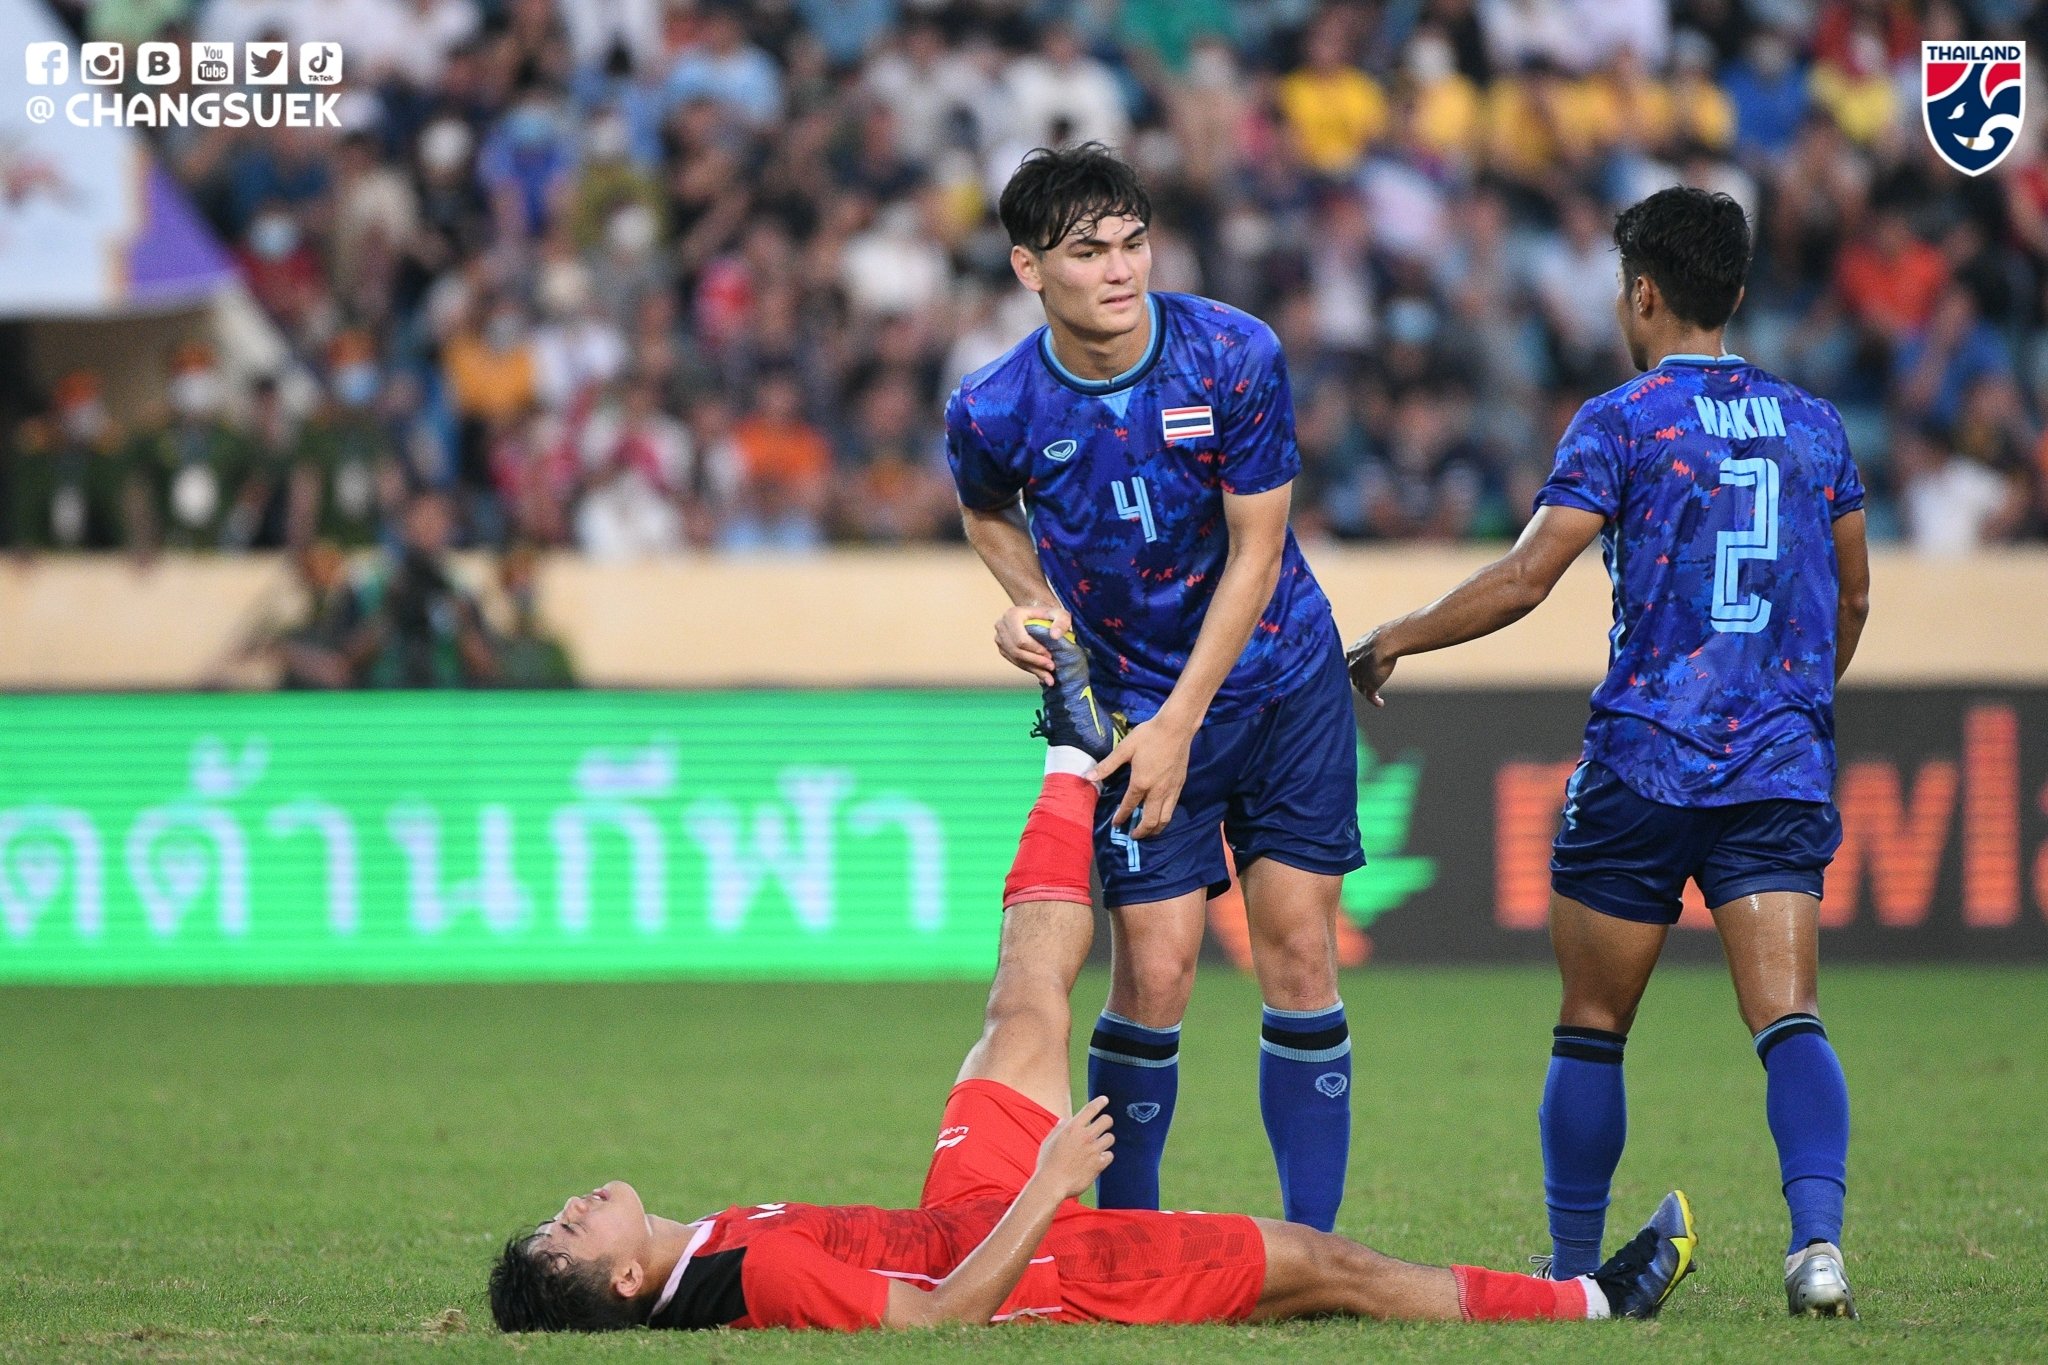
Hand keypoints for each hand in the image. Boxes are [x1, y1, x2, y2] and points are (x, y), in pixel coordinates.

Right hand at [995, 604, 1071, 686]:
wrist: (1037, 617)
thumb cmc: (1048, 615)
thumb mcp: (1060, 614)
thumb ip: (1061, 622)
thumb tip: (1055, 636)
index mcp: (1012, 615)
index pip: (1021, 639)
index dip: (1035, 650)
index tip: (1050, 656)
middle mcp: (1002, 626)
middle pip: (1016, 650)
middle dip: (1035, 661)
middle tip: (1051, 667)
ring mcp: (999, 638)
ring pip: (1015, 658)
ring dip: (1033, 668)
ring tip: (1049, 675)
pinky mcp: (1002, 648)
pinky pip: (1014, 661)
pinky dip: (1029, 669)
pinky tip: (1042, 674)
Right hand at [1032, 1096, 1114, 1200]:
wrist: (1052, 1183)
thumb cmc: (1047, 1163)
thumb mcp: (1049, 1141)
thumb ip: (1059, 1129)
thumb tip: (1065, 1120)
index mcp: (1073, 1128)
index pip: (1091, 1109)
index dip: (1100, 1102)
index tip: (1105, 1100)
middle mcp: (1085, 1136)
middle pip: (1107, 1120)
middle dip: (1106, 1121)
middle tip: (1103, 1126)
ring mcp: (1093, 1150)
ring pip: (1110, 1138)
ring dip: (1106, 1140)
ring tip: (1099, 1145)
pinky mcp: (1098, 1164)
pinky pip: (1110, 1155)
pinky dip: (1105, 1157)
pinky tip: (1099, 1159)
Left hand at [1088, 713, 1194, 837]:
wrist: (1176, 727)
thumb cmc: (1149, 735)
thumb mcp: (1125, 748)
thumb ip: (1107, 766)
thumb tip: (1087, 777)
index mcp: (1141, 782)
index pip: (1129, 806)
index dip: (1121, 817)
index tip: (1116, 825)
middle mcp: (1157, 791)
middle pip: (1150, 820)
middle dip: (1141, 831)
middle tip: (1133, 836)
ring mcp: (1171, 790)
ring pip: (1165, 818)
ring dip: (1155, 829)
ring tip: (1148, 831)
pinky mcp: (1180, 785)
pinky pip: (1173, 808)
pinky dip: (1165, 818)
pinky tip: (1161, 816)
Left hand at [1345, 627, 1396, 707]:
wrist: (1385, 642)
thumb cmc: (1384, 636)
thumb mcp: (1375, 637)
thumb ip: (1375, 642)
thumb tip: (1385, 637)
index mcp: (1351, 653)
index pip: (1350, 664)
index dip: (1354, 669)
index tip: (1358, 673)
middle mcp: (1352, 666)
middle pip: (1354, 677)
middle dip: (1359, 682)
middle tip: (1365, 686)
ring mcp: (1360, 677)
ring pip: (1361, 687)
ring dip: (1367, 692)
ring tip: (1375, 696)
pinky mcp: (1369, 685)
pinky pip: (1370, 696)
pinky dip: (1375, 700)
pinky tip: (1380, 703)